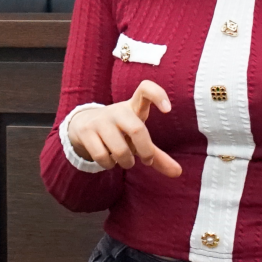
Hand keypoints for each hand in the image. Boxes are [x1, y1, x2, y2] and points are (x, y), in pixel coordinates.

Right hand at [66, 80, 182, 176]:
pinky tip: (108, 159)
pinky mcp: (86, 131)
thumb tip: (178, 172)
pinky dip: (109, 164)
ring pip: (120, 149)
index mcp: (134, 107)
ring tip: (124, 160)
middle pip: (137, 129)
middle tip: (147, 160)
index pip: (145, 89)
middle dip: (146, 151)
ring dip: (126, 162)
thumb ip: (157, 155)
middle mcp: (118, 111)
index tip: (168, 109)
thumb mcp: (138, 138)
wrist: (84, 125)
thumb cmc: (119, 131)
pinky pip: (102, 156)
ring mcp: (101, 120)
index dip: (157, 95)